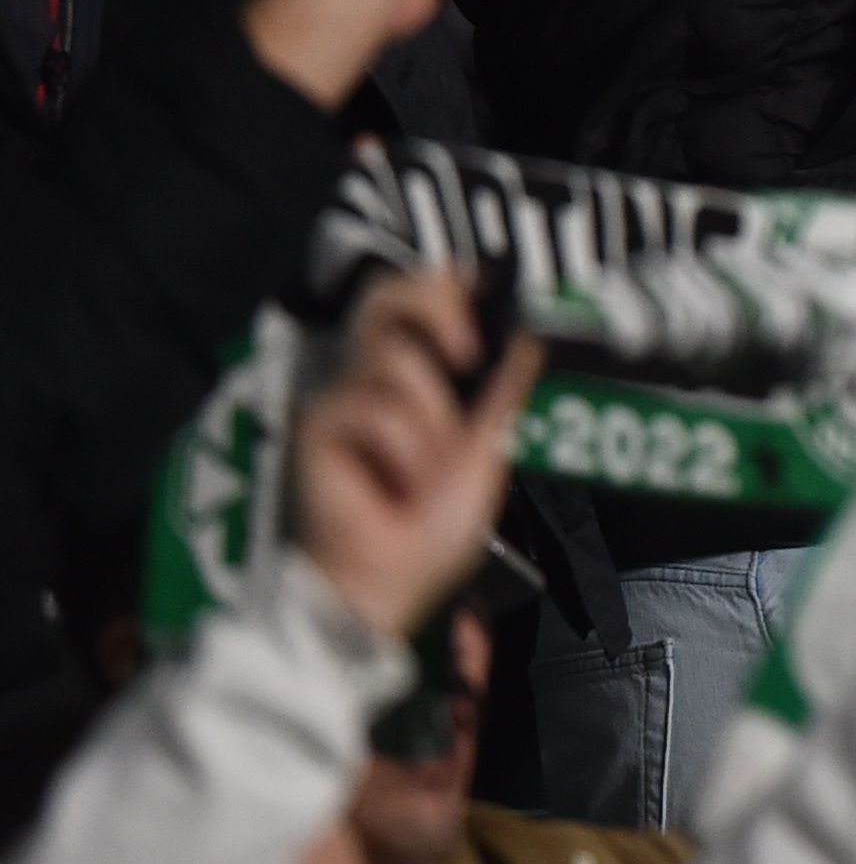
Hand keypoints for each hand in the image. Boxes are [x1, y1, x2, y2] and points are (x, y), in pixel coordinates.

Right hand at [292, 271, 540, 640]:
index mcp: (420, 378)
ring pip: (399, 362)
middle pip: (388, 295)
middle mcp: (376, 377)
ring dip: (433, 422)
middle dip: (435, 309)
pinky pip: (377, 410)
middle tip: (467, 354)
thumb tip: (529, 337)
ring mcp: (345, 397)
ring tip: (425, 473)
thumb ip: (501, 392)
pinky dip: (403, 451)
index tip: (483, 285)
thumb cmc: (430, 528)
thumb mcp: (487, 450)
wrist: (390, 581)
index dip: (445, 283)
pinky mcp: (319, 425)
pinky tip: (393, 487)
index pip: (418, 301)